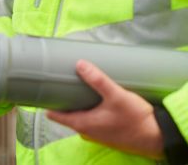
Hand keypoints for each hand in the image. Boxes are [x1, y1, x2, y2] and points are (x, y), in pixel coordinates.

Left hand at [46, 60, 163, 158]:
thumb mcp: (116, 95)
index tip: (43, 88)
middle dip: (63, 100)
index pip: (53, 115)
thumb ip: (98, 80)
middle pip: (66, 114)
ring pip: (79, 117)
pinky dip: (89, 109)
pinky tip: (95, 99)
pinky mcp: (107, 132)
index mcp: (82, 124)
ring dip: (77, 104)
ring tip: (78, 87)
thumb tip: (79, 63)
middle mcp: (86, 131)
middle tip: (62, 82)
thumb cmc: (135, 119)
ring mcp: (96, 133)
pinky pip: (91, 120)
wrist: (157, 136)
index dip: (46, 102)